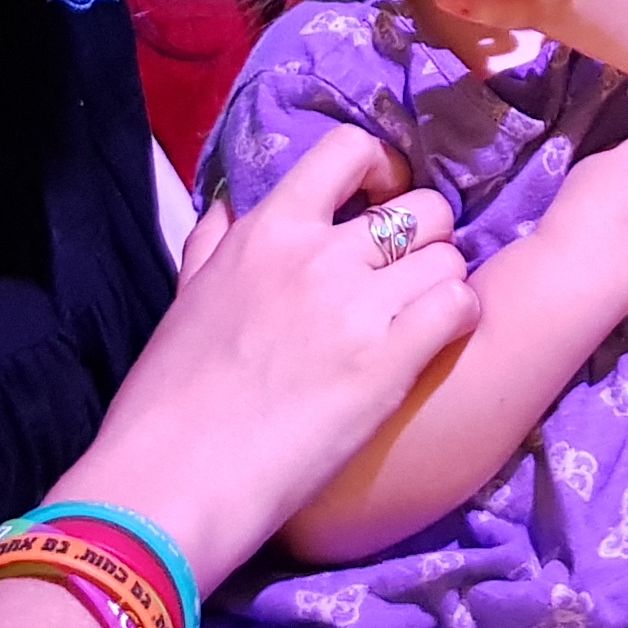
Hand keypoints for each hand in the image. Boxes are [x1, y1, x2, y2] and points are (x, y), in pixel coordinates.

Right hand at [50, 127, 476, 591]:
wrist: (172, 477)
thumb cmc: (169, 397)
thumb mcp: (186, 296)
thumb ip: (214, 242)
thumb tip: (231, 203)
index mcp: (266, 231)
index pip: (349, 149)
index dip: (383, 170)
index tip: (381, 202)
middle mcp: (317, 255)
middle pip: (423, 206)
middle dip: (428, 238)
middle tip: (408, 278)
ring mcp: (356, 305)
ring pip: (449, 257)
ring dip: (443, 285)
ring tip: (419, 319)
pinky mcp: (388, 361)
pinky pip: (458, 306)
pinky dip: (458, 320)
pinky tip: (433, 346)